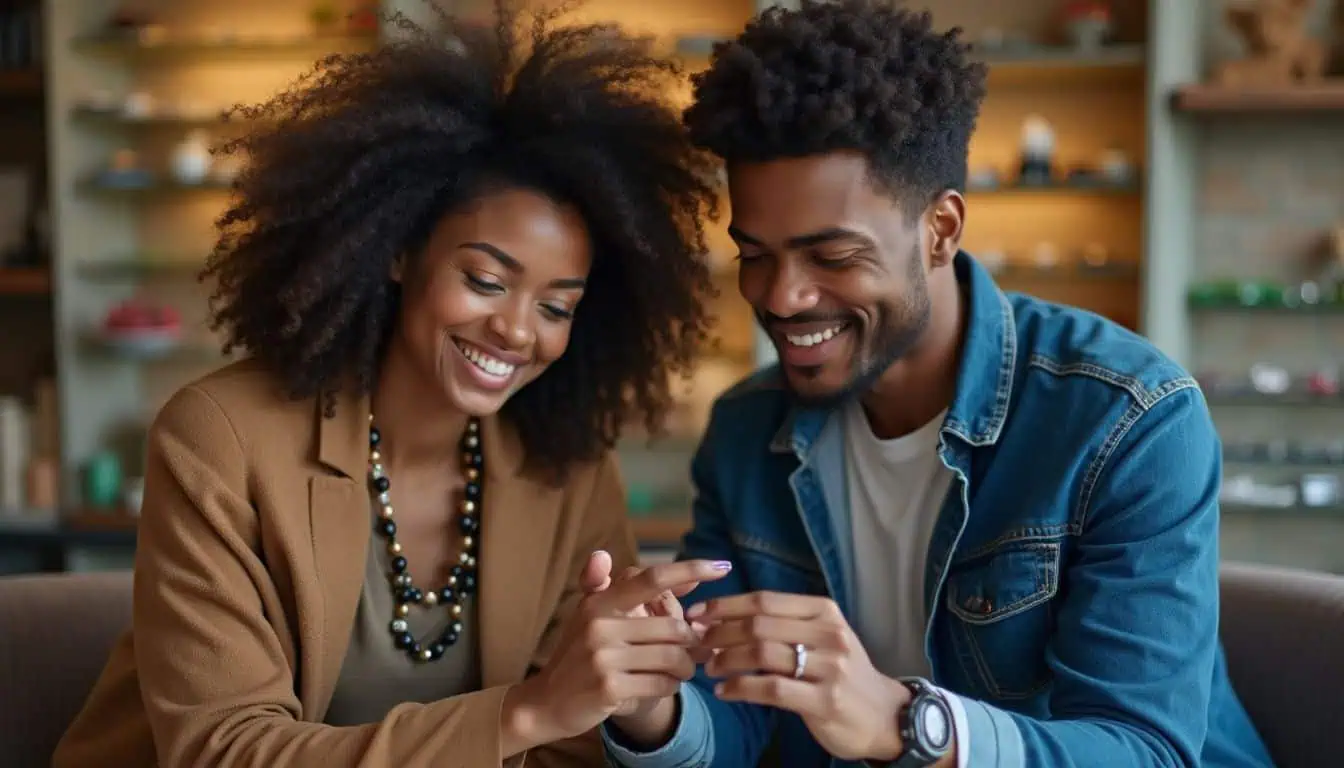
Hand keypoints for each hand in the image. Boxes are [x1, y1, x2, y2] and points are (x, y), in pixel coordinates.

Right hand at [513, 558, 732, 742]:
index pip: (652, 578)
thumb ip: (639, 594)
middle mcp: (600, 625)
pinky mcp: (609, 688)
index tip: (722, 566)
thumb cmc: (580, 654)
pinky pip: (662, 684)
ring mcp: (603, 657)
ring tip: (682, 669)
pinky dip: (671, 687)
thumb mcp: (597, 615)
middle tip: (695, 651)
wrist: (547, 702)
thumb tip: (689, 579)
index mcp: (600, 602)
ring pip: (673, 657)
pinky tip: (664, 685)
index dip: (690, 569)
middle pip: (674, 627)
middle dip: (692, 642)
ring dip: (686, 667)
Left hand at [691, 591, 909, 760]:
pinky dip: (740, 688)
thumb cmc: (843, 673)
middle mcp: (829, 634)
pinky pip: (771, 689)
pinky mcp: (825, 701)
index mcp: (824, 611)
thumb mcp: (822, 637)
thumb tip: (723, 617)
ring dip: (726, 660)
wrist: (885, 716)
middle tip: (698, 644)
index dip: (725, 605)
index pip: (765, 600)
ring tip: (709, 667)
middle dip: (720, 633)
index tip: (697, 614)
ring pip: (762, 654)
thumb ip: (782, 625)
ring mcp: (829, 668)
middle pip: (759, 625)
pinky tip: (724, 691)